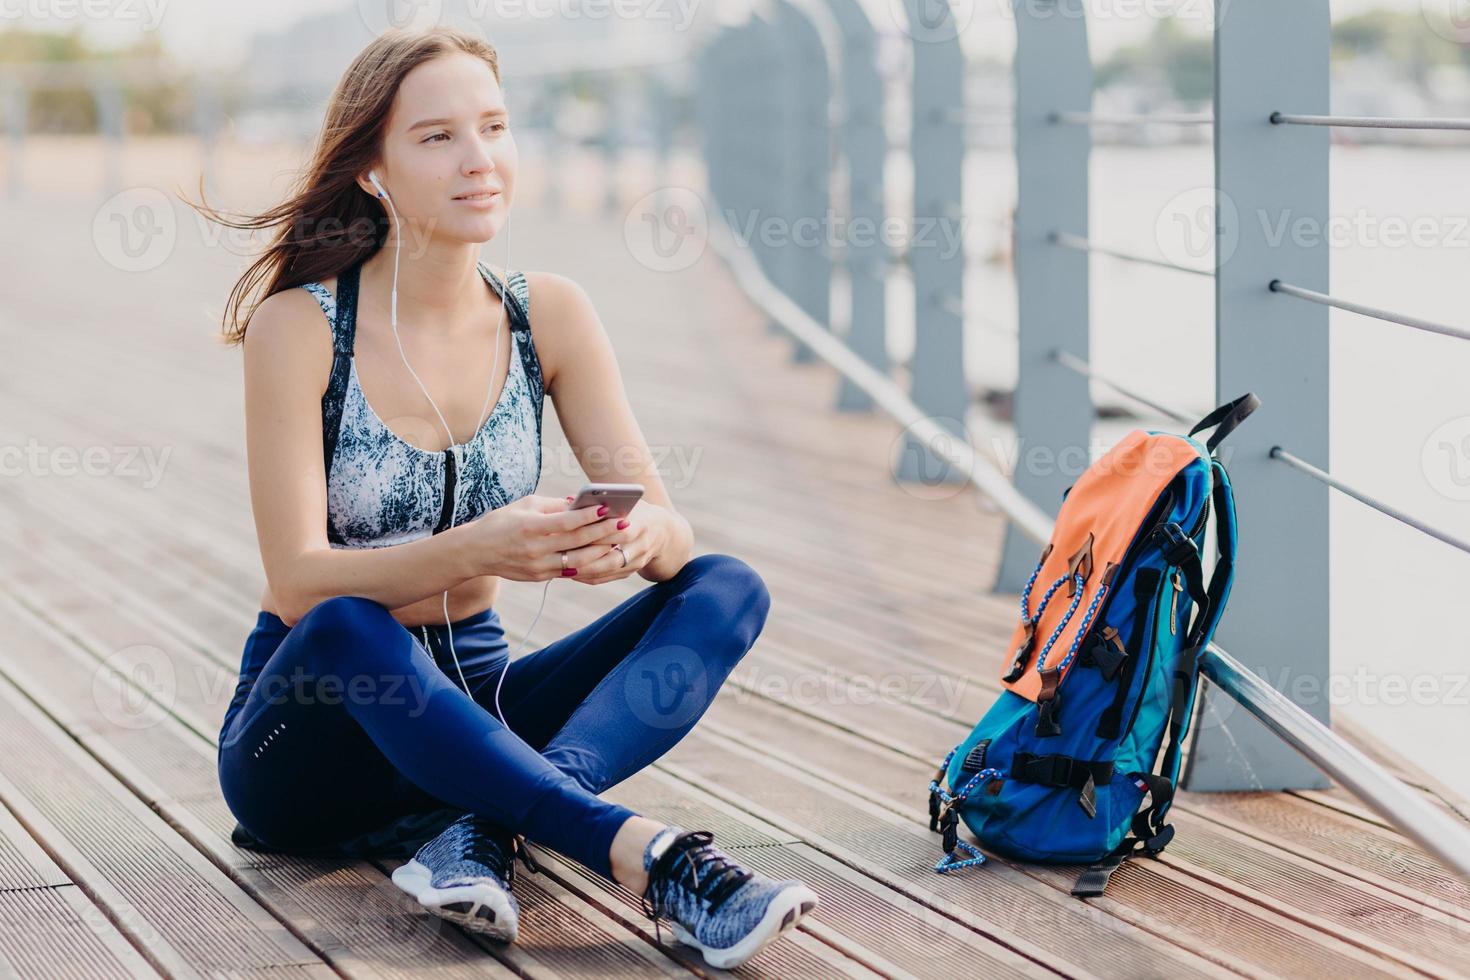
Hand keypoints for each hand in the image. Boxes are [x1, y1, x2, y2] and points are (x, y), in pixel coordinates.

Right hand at [470, 493, 622, 580]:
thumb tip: (581, 503)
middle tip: (625, 523)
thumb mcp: (525, 506)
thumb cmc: (502, 522)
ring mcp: (538, 566)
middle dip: (604, 532)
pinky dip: (587, 564)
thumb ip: (553, 505)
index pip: (567, 521)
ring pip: (578, 561)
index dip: (589, 515)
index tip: (608, 507)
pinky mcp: (539, 577)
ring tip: (618, 541)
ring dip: (601, 551)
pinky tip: (601, 555)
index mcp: (531, 526)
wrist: (475, 552)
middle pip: (577, 541)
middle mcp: (535, 548)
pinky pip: (568, 571)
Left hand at [555, 496, 671, 584]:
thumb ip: (600, 502)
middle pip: (612, 556)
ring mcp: (638, 561)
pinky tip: (573, 573)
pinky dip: (590, 577)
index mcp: (641, 525)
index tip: (573, 535)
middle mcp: (641, 546)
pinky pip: (608, 578)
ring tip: (565, 567)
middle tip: (564, 556)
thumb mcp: (626, 502)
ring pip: (608, 570)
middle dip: (587, 557)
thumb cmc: (636, 511)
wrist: (662, 531)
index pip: (617, 533)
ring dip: (586, 571)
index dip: (595, 535)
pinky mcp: (632, 571)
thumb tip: (570, 500)